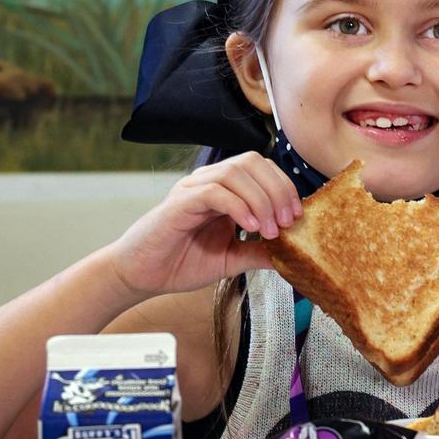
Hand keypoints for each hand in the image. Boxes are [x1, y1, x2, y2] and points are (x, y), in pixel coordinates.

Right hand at [106, 152, 301, 296]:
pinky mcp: (179, 203)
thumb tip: (292, 253)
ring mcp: (193, 189)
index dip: (284, 187)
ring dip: (261, 199)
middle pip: (252, 162)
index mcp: (223, 190)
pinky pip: (214, 192)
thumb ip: (257, 252)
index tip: (297, 215)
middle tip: (288, 221)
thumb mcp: (230, 259)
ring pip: (235, 172)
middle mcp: (208, 183)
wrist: (141, 275)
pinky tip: (250, 229)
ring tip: (270, 230)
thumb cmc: (179, 263)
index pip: (261, 170)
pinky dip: (239, 207)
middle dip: (278, 189)